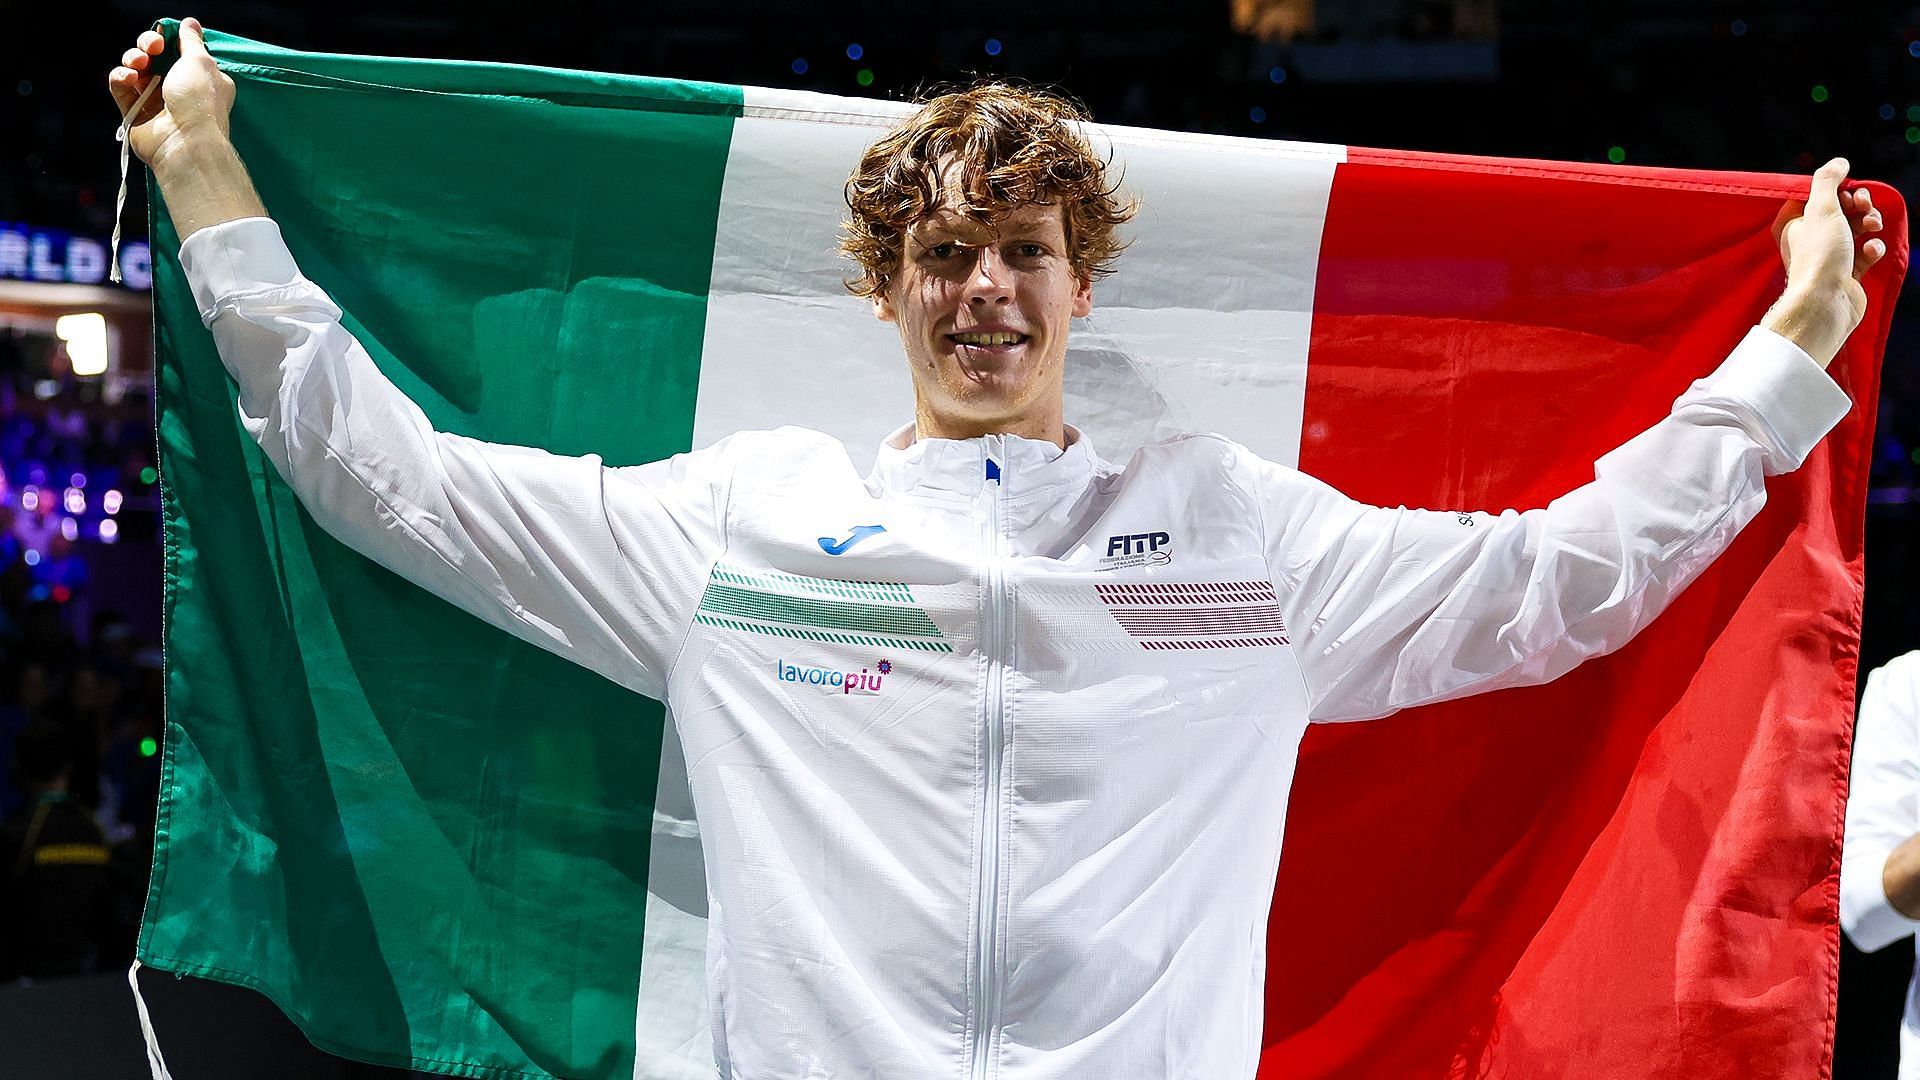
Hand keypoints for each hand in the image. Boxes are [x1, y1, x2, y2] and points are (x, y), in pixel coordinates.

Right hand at [107, 18, 235, 168]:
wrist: (186, 142)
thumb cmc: (199, 101)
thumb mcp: (200, 62)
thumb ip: (191, 40)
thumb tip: (190, 23)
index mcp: (200, 78)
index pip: (178, 52)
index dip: (167, 39)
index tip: (164, 35)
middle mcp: (178, 89)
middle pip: (153, 57)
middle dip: (147, 45)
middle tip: (152, 47)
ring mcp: (155, 102)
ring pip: (134, 69)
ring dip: (132, 60)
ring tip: (139, 64)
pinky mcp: (135, 113)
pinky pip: (120, 87)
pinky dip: (120, 77)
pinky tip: (128, 78)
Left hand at [1764, 157, 1886, 367]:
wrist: (1825, 303)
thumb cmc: (1820, 255)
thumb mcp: (1821, 208)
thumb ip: (1827, 180)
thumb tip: (1838, 161)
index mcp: (1793, 222)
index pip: (1817, 195)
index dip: (1839, 190)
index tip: (1850, 191)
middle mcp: (1808, 239)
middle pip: (1841, 210)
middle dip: (1860, 205)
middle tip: (1865, 208)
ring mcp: (1828, 257)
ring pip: (1856, 229)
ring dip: (1869, 224)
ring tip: (1872, 228)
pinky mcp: (1847, 273)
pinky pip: (1865, 252)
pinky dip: (1872, 248)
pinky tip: (1871, 251)